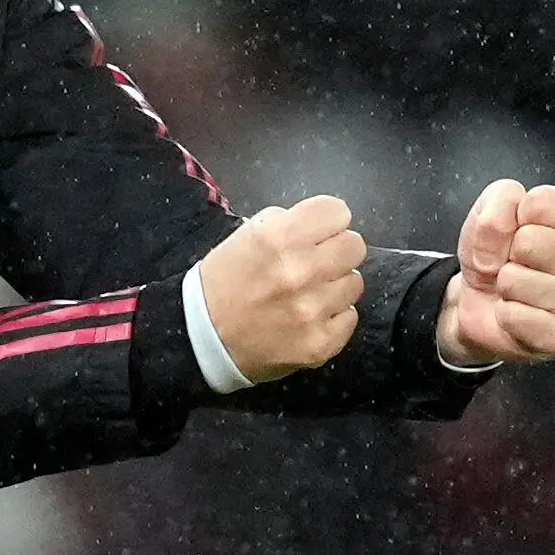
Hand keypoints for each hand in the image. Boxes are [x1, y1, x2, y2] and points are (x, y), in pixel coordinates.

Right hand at [198, 196, 366, 381]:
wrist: (200, 339)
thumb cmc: (221, 283)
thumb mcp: (242, 238)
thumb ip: (283, 224)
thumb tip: (319, 227)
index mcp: (279, 237)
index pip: (337, 211)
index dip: (326, 221)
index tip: (316, 233)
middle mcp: (301, 270)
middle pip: (355, 245)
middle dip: (336, 251)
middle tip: (315, 264)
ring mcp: (314, 310)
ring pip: (354, 283)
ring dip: (334, 286)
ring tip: (307, 295)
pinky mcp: (321, 343)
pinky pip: (350, 317)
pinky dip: (332, 317)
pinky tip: (306, 319)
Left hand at [438, 179, 554, 364]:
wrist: (484, 303)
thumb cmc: (500, 253)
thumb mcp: (492, 212)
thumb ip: (500, 199)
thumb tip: (502, 226)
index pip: (542, 203)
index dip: (514, 218)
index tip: (519, 233)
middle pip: (530, 241)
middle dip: (507, 254)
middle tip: (517, 265)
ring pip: (517, 280)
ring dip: (505, 285)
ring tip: (518, 290)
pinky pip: (515, 317)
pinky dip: (504, 314)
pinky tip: (520, 314)